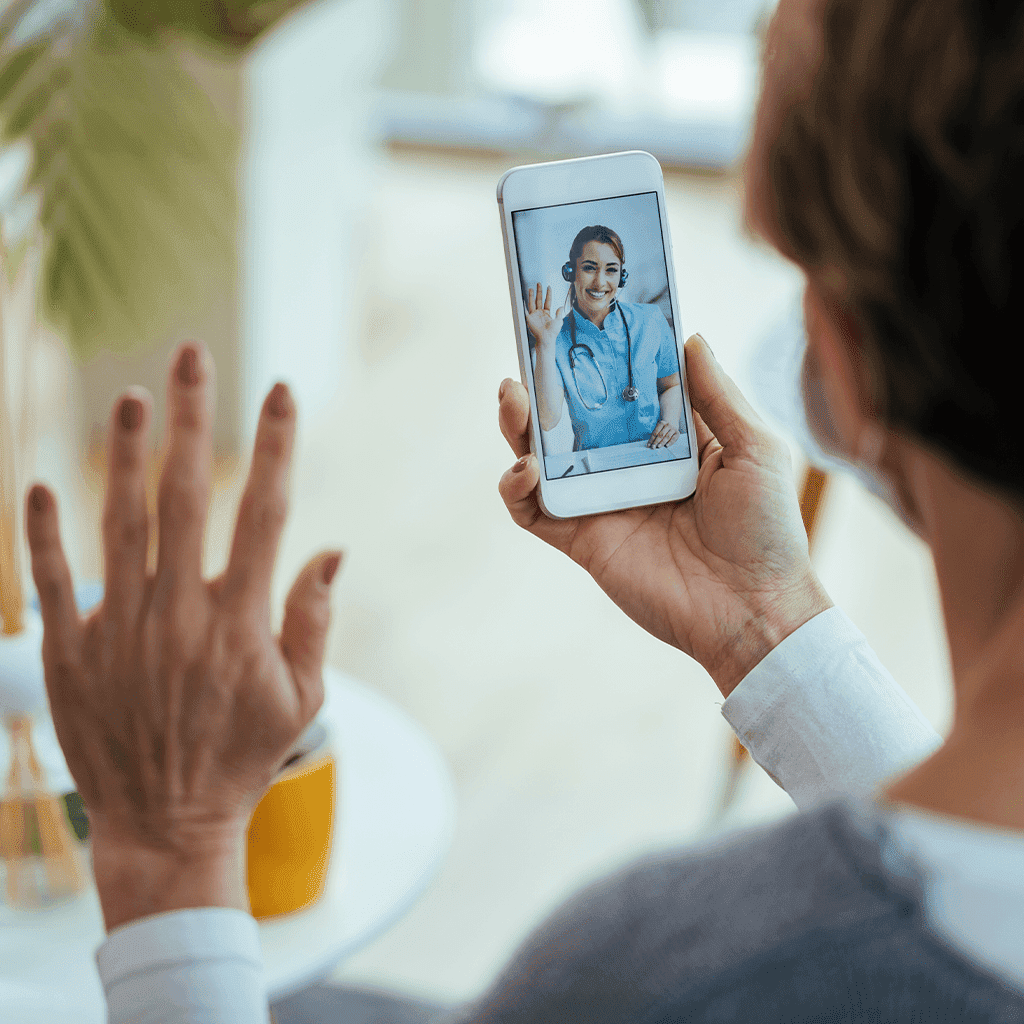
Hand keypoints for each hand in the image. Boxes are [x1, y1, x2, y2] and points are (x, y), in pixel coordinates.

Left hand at [25, 341, 341, 928]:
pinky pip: (55, 582)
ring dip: (122, 454)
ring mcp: (119, 630)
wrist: (167, 825)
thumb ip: (311, 619)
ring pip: (118, 522)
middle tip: (192, 355)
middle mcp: (179, 613)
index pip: (264, 512)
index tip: (282, 390)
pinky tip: (42, 483)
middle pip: (184, 494)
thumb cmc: (243, 757)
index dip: (275, 445)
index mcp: (239, 620)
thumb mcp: (300, 697)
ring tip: (130, 396)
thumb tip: (332, 549)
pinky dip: (46, 532)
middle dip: (191, 418)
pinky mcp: (70, 655)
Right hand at [498, 334, 832, 696]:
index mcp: (668, 441)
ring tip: (513, 395)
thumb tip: (690, 337)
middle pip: (572, 418)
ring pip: (542, 458)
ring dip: (519, 425)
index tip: (579, 320)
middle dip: (544, 385)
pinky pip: (534, 511)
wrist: (754, 610)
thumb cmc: (768, 530)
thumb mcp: (754, 449)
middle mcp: (628, 467)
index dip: (599, 357)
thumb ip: (716, 395)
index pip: (622, 390)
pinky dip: (516, 489)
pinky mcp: (582, 540)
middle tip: (529, 350)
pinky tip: (524, 468)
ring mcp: (601, 503)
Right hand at [525, 283, 564, 346]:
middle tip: (539, 284)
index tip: (548, 287)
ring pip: (533, 302)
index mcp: (547, 313)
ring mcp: (534, 315)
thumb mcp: (559, 321)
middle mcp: (540, 313)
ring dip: (532, 295)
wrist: (546, 338)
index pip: (547, 301)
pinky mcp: (529, 317)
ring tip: (531, 288)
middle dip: (539, 291)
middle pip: (539, 299)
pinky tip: (523, 298)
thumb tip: (561, 307)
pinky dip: (525, 304)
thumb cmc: (552, 332)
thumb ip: (559, 313)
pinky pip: (527, 309)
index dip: (548, 294)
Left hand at [647, 419, 680, 447]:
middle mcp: (668, 425)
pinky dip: (670, 442)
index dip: (651, 439)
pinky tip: (666, 446)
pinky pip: (674, 438)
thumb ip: (655, 436)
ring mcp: (673, 428)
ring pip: (667, 436)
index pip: (655, 432)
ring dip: (662, 442)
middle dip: (656, 441)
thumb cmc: (662, 428)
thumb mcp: (658, 429)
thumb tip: (650, 445)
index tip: (648, 445)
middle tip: (653, 447)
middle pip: (661, 434)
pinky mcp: (677, 433)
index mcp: (661, 423)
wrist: (672, 423)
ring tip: (658, 446)